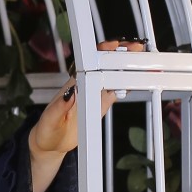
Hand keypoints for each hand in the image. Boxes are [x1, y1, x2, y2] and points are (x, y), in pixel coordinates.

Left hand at [27, 40, 137, 191]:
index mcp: (73, 85)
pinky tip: (138, 80)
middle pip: (105, 66)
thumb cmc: (47, 129)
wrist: (52, 144)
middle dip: (121, 55)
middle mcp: (86, 86)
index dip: (101, 52)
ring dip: (127, 68)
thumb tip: (70, 93)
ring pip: (113, 76)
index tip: (113, 47)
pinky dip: (127, 85)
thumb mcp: (50, 119)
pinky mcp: (101, 105)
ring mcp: (95, 95)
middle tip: (137, 49)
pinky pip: (116, 92)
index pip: (88, 63)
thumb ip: (60, 107)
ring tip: (144, 62)